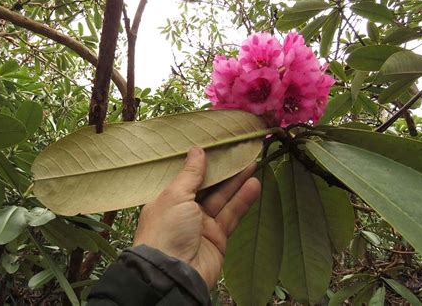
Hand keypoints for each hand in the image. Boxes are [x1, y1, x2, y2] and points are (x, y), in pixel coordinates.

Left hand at [133, 146, 260, 288]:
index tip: (217, 147)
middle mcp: (184, 210)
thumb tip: (196, 149)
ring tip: (253, 163)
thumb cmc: (167, 230)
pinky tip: (254, 186)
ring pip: (222, 199)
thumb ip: (190, 173)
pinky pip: (231, 215)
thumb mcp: (175, 195)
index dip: (202, 163)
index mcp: (168, 199)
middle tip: (241, 153)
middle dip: (224, 171)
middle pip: (208, 186)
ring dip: (237, 183)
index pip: (187, 176)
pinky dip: (242, 201)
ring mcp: (201, 225)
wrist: (174, 275)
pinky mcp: (217, 238)